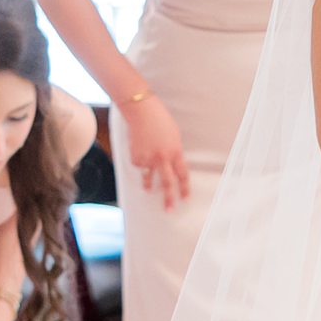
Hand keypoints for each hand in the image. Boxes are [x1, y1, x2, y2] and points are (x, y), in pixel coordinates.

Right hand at [122, 93, 189, 209]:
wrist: (141, 111)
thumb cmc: (160, 120)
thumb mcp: (173, 137)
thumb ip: (173, 153)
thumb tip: (171, 166)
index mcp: (175, 152)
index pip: (182, 175)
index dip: (184, 188)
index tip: (185, 198)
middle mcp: (162, 158)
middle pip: (167, 183)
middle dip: (169, 199)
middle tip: (169, 209)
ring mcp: (148, 159)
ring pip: (149, 178)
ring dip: (149, 186)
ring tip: (148, 190)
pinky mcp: (135, 157)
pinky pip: (139, 165)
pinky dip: (140, 162)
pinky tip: (139, 151)